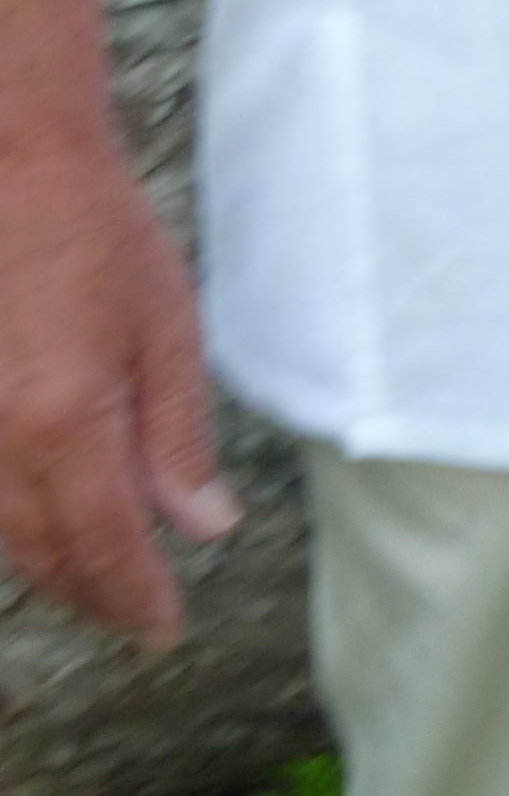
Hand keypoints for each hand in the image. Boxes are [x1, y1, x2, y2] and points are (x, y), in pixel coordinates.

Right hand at [0, 140, 235, 647]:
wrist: (14, 166)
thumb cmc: (96, 233)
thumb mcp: (166, 329)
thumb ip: (178, 438)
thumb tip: (202, 527)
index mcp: (65, 425)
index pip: (107, 546)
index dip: (136, 598)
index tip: (164, 629)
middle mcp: (0, 443)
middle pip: (47, 553)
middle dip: (95, 594)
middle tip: (137, 616)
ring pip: (5, 532)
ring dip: (51, 568)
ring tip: (98, 584)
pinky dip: (15, 525)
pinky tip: (43, 526)